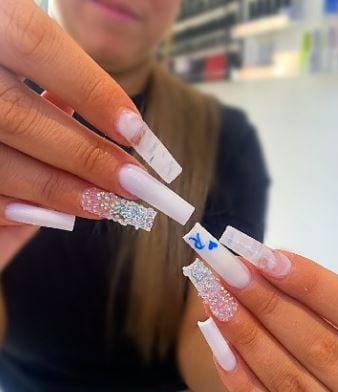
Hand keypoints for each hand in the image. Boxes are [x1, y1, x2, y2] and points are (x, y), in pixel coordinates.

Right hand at [0, 0, 189, 268]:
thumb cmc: (6, 72)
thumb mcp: (18, 47)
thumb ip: (57, 76)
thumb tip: (120, 125)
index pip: (35, 44)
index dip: (89, 90)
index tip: (134, 130)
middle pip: (18, 118)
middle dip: (84, 157)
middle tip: (132, 182)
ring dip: (57, 190)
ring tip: (103, 203)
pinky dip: (16, 206)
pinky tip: (49, 211)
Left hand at [186, 228, 337, 391]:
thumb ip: (329, 291)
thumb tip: (269, 261)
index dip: (313, 285)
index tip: (264, 258)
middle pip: (322, 349)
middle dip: (267, 306)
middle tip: (228, 275)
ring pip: (291, 384)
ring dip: (246, 338)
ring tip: (215, 302)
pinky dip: (240, 380)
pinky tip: (219, 346)